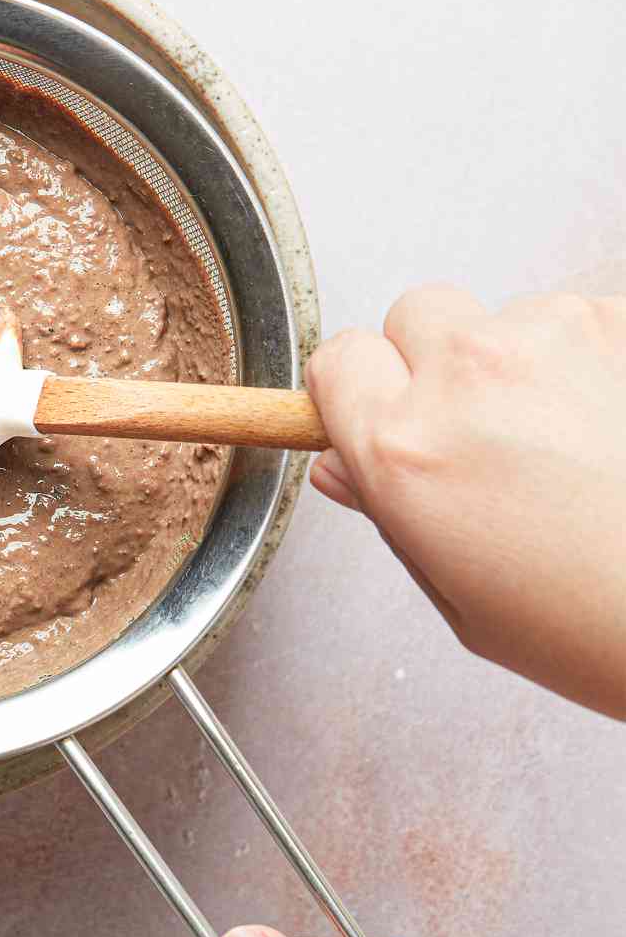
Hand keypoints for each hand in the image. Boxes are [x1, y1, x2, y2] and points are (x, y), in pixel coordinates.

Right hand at [305, 288, 625, 717]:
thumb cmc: (589, 621)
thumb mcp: (457, 592)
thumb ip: (388, 512)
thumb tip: (346, 464)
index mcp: (407, 449)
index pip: (338, 360)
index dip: (354, 389)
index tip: (371, 411)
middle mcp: (470, 373)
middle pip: (415, 315)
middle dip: (429, 362)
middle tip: (470, 432)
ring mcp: (553, 334)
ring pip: (501, 318)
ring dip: (514, 365)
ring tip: (558, 445)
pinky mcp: (619, 318)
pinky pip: (577, 321)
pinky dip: (583, 363)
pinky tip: (604, 429)